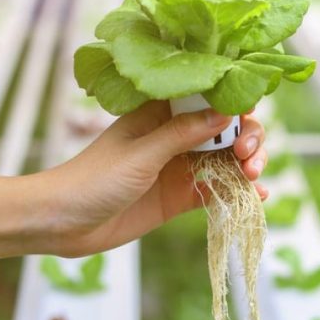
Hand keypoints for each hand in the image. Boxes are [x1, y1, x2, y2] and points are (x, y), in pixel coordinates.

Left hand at [40, 101, 268, 256]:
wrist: (63, 223)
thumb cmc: (93, 179)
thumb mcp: (141, 153)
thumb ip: (182, 134)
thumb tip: (225, 113)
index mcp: (160, 113)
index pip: (206, 96)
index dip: (232, 101)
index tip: (248, 112)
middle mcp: (174, 136)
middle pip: (224, 129)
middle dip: (245, 137)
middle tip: (247, 156)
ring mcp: (178, 167)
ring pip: (225, 159)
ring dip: (246, 165)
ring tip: (254, 178)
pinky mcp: (178, 198)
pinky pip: (215, 191)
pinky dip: (237, 192)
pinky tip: (256, 198)